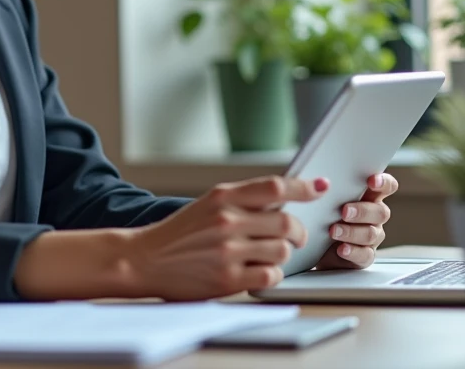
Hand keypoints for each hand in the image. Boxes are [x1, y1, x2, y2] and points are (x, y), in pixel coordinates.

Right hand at [123, 175, 328, 299]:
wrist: (143, 259)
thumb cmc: (180, 233)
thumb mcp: (208, 204)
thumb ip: (243, 200)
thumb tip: (285, 199)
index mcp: (223, 197)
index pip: (274, 186)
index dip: (303, 187)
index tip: (320, 187)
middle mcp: (227, 221)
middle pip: (286, 222)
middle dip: (297, 231)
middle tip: (294, 236)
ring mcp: (228, 251)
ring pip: (282, 250)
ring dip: (283, 254)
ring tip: (269, 255)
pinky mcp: (227, 279)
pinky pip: (270, 276)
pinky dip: (272, 275)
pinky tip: (260, 271)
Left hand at [315, 173, 397, 269]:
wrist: (313, 246)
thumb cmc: (321, 216)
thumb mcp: (324, 199)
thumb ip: (329, 189)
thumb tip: (320, 180)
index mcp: (368, 197)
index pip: (386, 186)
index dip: (383, 182)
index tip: (371, 181)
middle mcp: (374, 216)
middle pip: (381, 212)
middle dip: (362, 211)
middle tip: (344, 211)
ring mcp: (371, 236)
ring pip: (371, 233)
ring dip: (352, 231)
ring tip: (334, 231)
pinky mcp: (364, 256)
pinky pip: (365, 255)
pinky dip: (353, 251)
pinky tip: (341, 249)